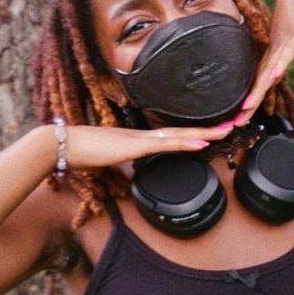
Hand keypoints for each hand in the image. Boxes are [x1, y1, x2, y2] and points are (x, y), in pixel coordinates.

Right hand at [64, 120, 233, 169]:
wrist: (58, 145)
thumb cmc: (79, 153)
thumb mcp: (106, 161)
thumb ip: (120, 163)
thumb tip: (128, 172)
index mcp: (137, 139)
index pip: (172, 135)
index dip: (194, 132)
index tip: (215, 131)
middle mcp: (141, 136)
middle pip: (183, 130)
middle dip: (210, 128)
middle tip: (235, 122)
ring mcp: (138, 139)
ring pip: (179, 134)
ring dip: (205, 132)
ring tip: (229, 129)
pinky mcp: (132, 147)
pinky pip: (164, 144)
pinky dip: (185, 142)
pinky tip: (201, 141)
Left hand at [234, 0, 293, 125]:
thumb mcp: (290, 37)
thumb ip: (282, 53)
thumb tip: (274, 69)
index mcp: (272, 56)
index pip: (257, 85)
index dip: (247, 104)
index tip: (236, 122)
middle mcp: (274, 53)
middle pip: (258, 83)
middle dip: (247, 106)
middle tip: (233, 125)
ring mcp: (285, 43)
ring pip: (268, 71)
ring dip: (257, 91)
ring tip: (246, 108)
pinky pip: (287, 53)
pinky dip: (278, 66)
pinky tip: (271, 78)